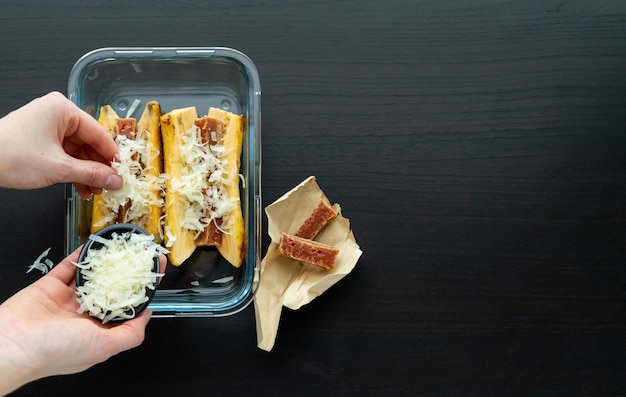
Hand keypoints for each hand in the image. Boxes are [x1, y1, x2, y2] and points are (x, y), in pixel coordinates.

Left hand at [0, 92, 122, 197]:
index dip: (113, 156)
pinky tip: (82, 187)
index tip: (124, 172)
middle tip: (111, 185)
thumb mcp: (59, 168)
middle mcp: (57, 114)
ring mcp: (48, 127)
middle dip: (99, 168)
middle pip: (89, 143)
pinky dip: (74, 171)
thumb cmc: (9, 155)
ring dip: (87, 173)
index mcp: (63, 109)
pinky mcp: (40, 140)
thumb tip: (115, 179)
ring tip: (96, 191)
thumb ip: (92, 174)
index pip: (99, 134)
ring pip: (78, 151)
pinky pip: (65, 155)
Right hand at [0, 248, 165, 394]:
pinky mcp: (49, 287)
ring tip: (122, 249)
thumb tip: (147, 316)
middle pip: (110, 290)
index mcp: (98, 333)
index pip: (126, 309)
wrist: (12, 344)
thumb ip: (130, 334)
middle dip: (125, 275)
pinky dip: (80, 256)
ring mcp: (67, 301)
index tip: (154, 275)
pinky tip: (94, 246)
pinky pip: (68, 267)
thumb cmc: (55, 352)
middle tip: (140, 257)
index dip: (140, 292)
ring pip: (91, 277)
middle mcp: (84, 317)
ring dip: (105, 263)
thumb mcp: (104, 347)